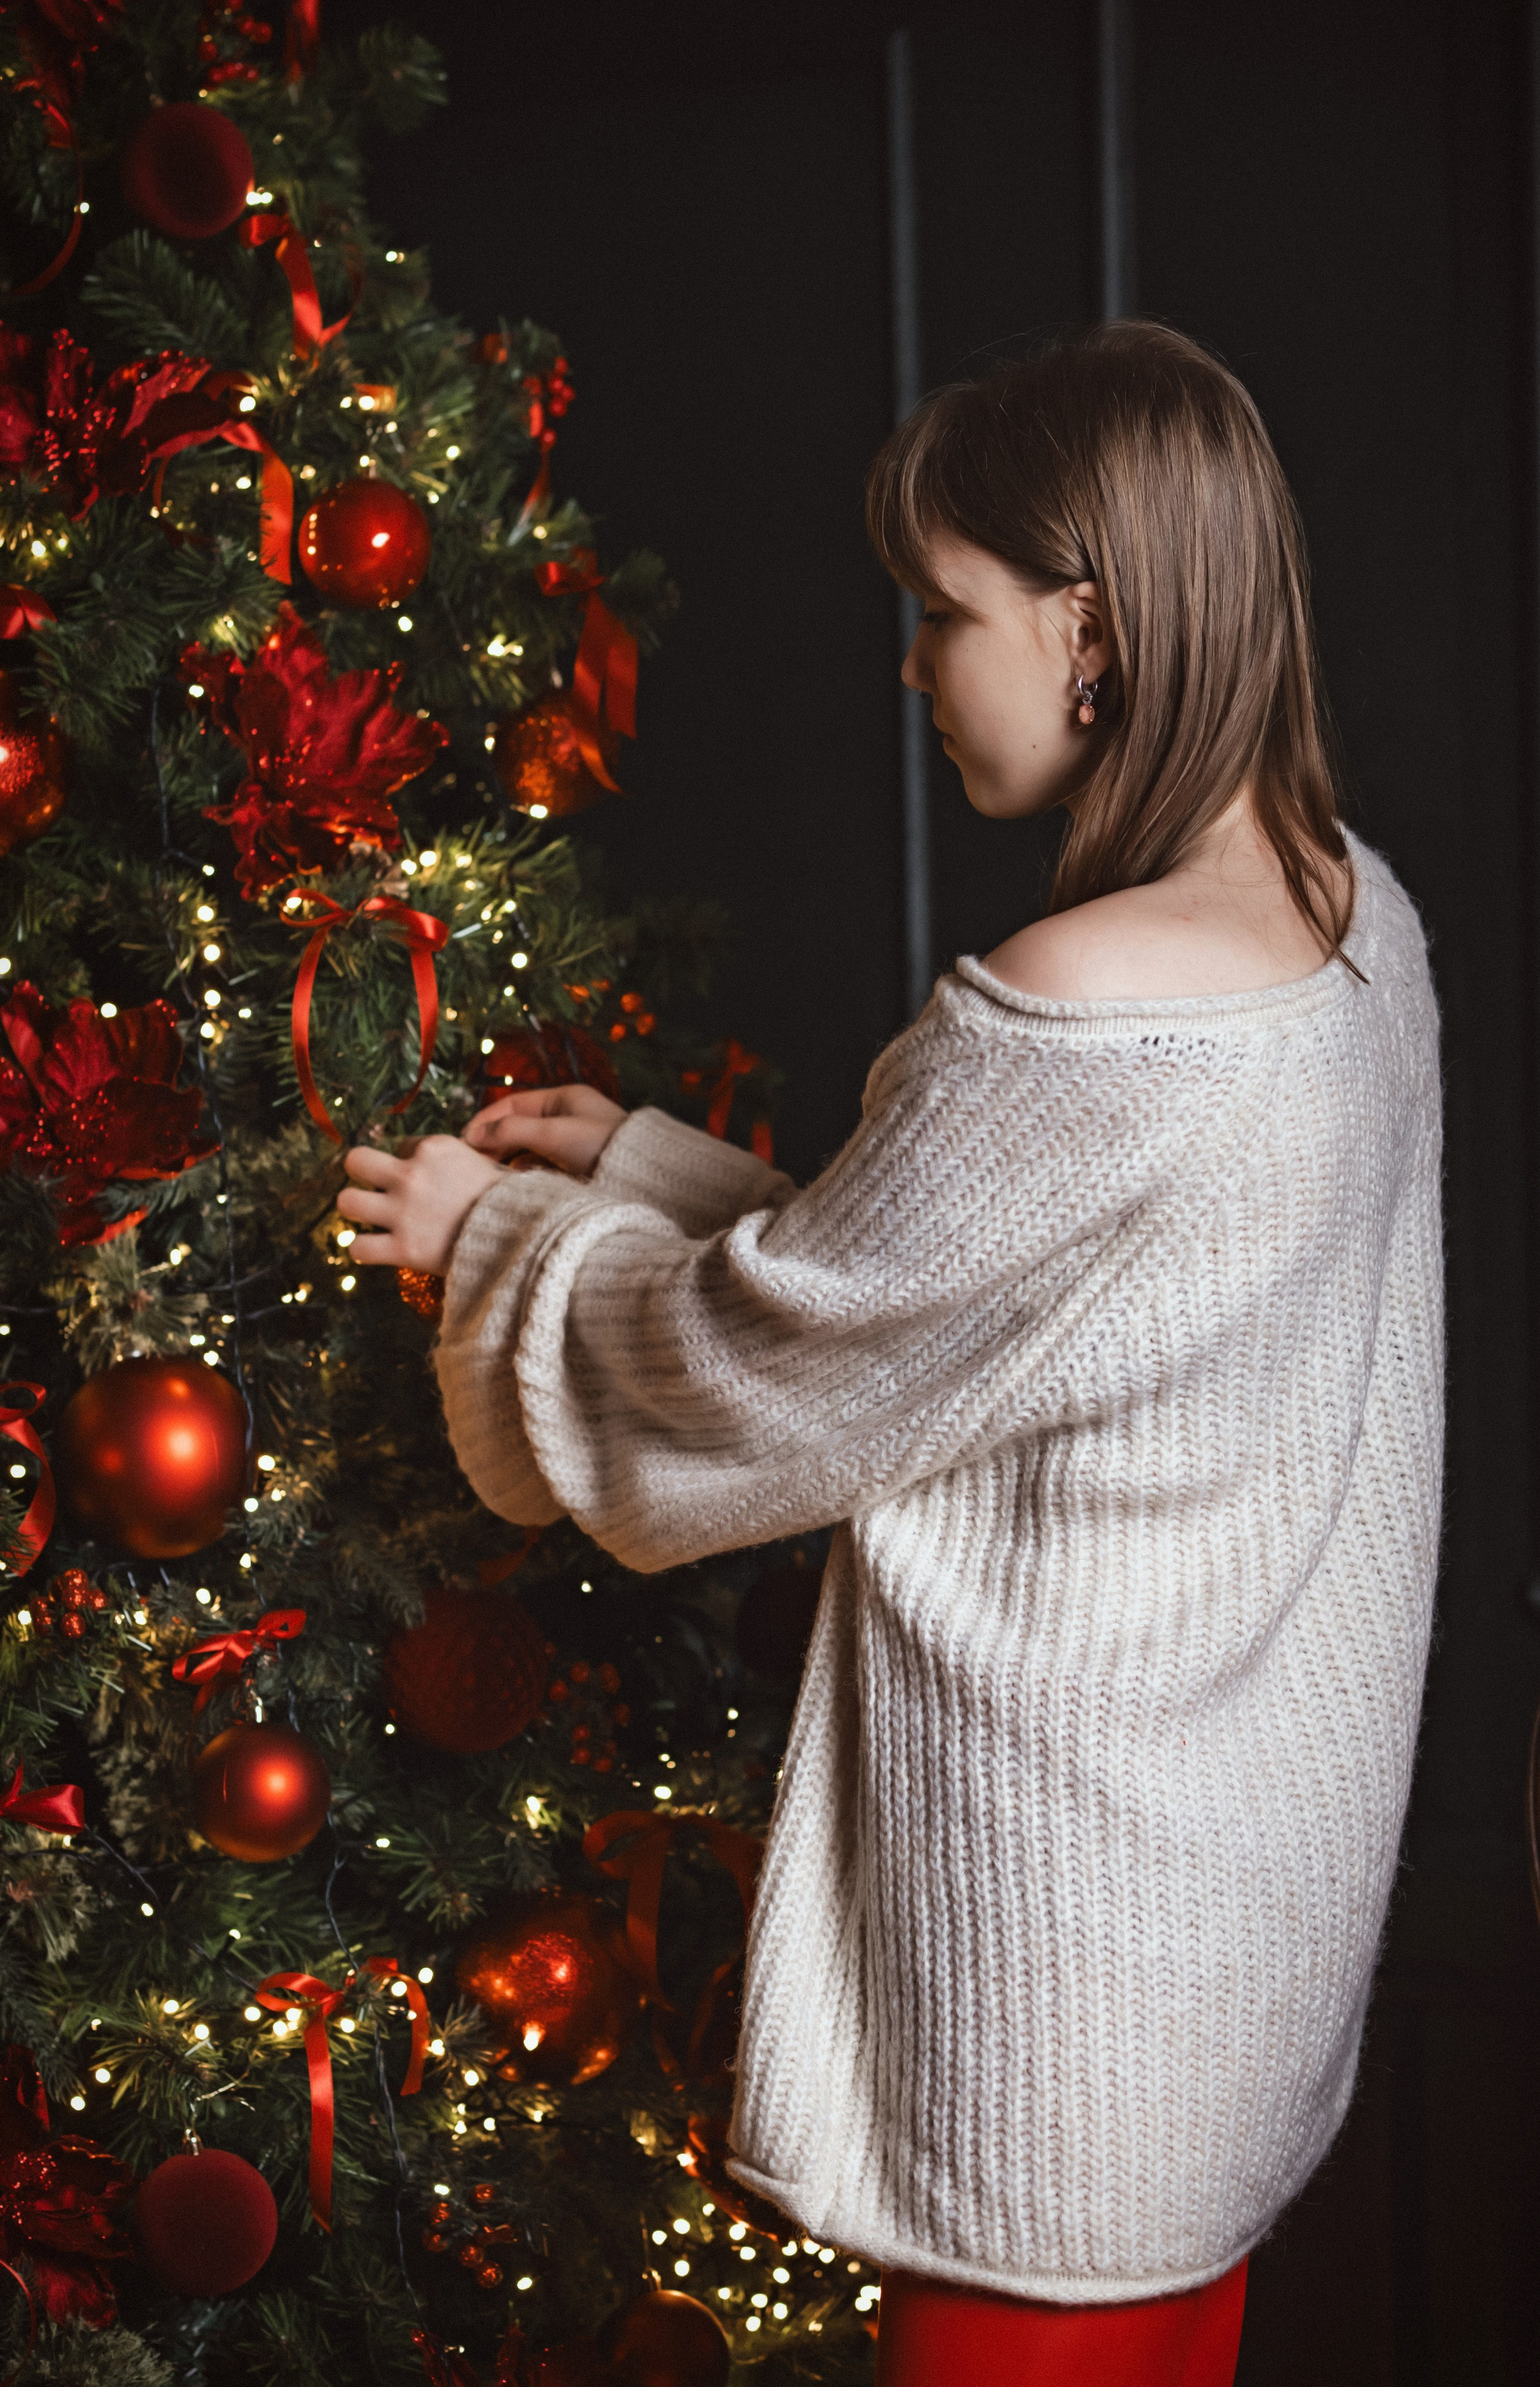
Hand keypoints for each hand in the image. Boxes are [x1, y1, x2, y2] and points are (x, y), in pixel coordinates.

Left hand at [339, 1135, 502, 1274]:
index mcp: (434, 1148)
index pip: (403, 1146)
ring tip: (368, 1216)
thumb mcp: (488, 1164)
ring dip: (356, 1208)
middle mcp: (412, 1175)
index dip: (412, 1162)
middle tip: (373, 1185)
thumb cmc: (512, 1201)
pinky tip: (374, 1248)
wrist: (521, 1239)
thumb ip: (461, 1159)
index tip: (426, 1178)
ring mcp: (403, 1212)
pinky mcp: (403, 1248)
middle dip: (361, 1172)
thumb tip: (454, 1162)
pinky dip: (364, 1249)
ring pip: (347, 1201)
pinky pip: (359, 1247)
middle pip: (356, 1161)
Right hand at [463, 1083, 626, 1176]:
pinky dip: (525, 1174)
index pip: (513, 1104)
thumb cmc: (602, 1147)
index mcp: (563, 1099)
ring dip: (508, 1160)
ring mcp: (572, 1143)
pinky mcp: (577, 1168)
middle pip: (518, 1127)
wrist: (645, 1177)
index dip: (486, 1120)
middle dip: (494, 1143)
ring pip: (528, 1149)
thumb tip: (473, 1134)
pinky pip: (542, 1167)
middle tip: (472, 1163)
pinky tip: (514, 1185)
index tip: (464, 1141)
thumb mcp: (553, 1133)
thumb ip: (511, 1131)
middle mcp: (567, 1118)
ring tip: (488, 1175)